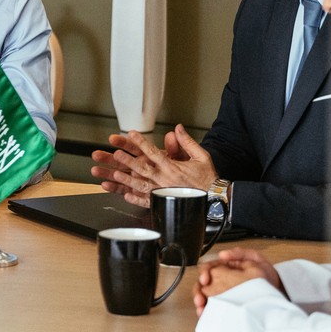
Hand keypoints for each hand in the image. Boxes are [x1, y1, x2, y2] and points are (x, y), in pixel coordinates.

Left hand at [90, 125, 215, 207]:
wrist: (215, 199)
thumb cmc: (207, 177)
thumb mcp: (201, 156)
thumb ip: (187, 142)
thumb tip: (178, 128)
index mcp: (173, 167)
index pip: (153, 152)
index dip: (141, 142)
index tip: (131, 133)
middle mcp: (166, 180)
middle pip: (143, 169)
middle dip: (129, 161)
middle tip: (115, 154)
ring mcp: (163, 192)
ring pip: (142, 186)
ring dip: (128, 180)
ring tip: (115, 174)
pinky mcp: (164, 203)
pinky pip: (148, 202)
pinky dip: (137, 200)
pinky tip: (126, 196)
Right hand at [192, 248, 283, 315]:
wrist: (278, 292)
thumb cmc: (267, 275)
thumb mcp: (255, 259)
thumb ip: (240, 253)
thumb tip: (223, 254)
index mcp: (226, 268)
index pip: (208, 268)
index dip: (204, 273)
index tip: (206, 280)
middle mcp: (222, 280)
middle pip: (203, 284)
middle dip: (198, 291)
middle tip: (200, 298)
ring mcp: (223, 293)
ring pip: (205, 296)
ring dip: (201, 302)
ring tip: (202, 308)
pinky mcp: (226, 305)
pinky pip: (213, 308)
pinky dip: (208, 312)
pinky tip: (207, 314)